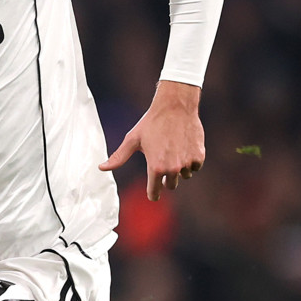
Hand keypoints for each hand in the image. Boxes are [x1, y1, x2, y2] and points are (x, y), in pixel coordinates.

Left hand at [101, 80, 204, 200]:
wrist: (175, 107)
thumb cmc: (151, 123)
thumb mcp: (132, 140)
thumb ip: (118, 157)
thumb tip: (101, 168)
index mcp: (155, 167)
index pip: (154, 193)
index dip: (153, 194)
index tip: (153, 194)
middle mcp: (172, 168)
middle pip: (170, 185)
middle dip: (166, 178)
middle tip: (163, 162)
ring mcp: (187, 163)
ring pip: (184, 175)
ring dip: (180, 168)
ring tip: (173, 150)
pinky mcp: (199, 156)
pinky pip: (195, 166)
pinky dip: (191, 160)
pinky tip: (184, 147)